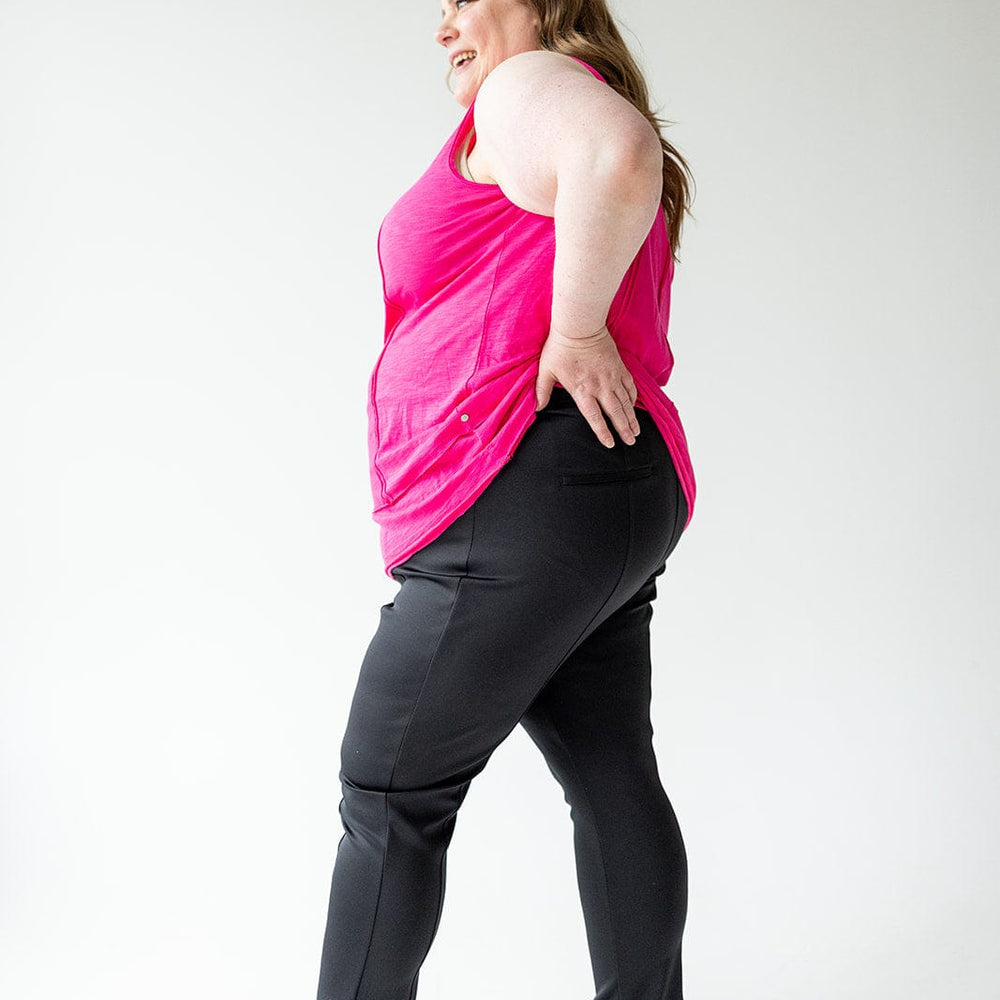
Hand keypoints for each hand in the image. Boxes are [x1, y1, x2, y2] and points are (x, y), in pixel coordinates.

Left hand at [534, 326, 639, 446]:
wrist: (580, 325)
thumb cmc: (560, 347)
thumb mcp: (546, 370)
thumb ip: (542, 391)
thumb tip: (538, 408)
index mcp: (582, 390)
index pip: (594, 417)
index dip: (603, 432)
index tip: (610, 444)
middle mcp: (600, 386)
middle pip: (615, 413)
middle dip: (624, 429)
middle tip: (631, 442)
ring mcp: (612, 377)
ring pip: (626, 402)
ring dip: (632, 417)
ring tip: (637, 431)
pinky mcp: (619, 367)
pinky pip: (630, 386)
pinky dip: (633, 397)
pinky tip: (635, 406)